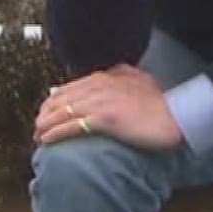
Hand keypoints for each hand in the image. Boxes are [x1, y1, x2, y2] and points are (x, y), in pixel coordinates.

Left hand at [35, 64, 183, 150]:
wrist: (175, 116)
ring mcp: (101, 102)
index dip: (54, 102)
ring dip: (45, 126)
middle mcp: (98, 86)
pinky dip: (55, 133)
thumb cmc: (160, 103)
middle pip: (60, 99)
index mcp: (105, 77)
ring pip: (62, 112)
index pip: (69, 88)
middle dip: (45, 114)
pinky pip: (72, 126)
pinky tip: (46, 141)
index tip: (46, 113)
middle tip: (37, 127)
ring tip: (37, 137)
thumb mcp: (140, 79)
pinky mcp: (104, 119)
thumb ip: (124, 73)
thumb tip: (114, 70)